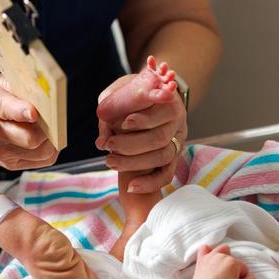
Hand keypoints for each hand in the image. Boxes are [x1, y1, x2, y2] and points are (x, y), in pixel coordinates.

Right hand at [0, 73, 58, 169]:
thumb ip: (15, 84)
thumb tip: (39, 89)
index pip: (3, 108)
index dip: (20, 110)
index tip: (33, 112)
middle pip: (30, 137)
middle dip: (48, 127)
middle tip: (53, 117)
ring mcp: (1, 151)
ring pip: (41, 150)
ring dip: (52, 139)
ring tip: (50, 127)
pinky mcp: (10, 163)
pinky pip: (43, 159)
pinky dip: (50, 148)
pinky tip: (45, 138)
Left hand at [96, 74, 186, 192]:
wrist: (147, 94)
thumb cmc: (130, 92)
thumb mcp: (118, 92)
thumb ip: (110, 111)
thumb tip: (102, 142)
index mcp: (167, 99)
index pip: (161, 111)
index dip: (144, 119)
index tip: (125, 122)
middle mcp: (177, 120)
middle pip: (160, 137)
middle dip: (131, 145)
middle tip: (109, 145)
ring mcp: (177, 140)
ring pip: (163, 156)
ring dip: (135, 162)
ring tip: (111, 161)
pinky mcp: (173, 156)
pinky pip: (167, 173)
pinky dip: (150, 183)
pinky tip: (131, 187)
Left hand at [191, 245, 256, 278]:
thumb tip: (252, 278)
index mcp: (233, 262)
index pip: (244, 267)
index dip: (243, 276)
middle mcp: (221, 256)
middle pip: (233, 260)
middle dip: (234, 268)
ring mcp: (210, 257)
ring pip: (221, 250)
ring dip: (224, 256)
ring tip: (224, 267)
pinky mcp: (201, 261)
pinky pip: (204, 249)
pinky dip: (208, 251)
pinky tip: (210, 255)